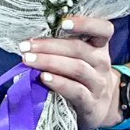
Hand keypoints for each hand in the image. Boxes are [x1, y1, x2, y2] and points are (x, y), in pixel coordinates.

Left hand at [18, 12, 122, 129]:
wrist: (98, 107)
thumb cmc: (81, 77)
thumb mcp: (79, 58)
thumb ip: (63, 47)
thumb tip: (31, 39)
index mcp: (99, 47)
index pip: (103, 29)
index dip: (86, 24)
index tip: (64, 23)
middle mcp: (102, 62)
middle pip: (79, 49)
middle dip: (49, 46)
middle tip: (25, 46)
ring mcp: (98, 83)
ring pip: (77, 68)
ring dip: (49, 62)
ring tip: (28, 60)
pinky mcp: (91, 102)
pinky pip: (76, 90)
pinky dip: (59, 83)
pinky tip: (43, 78)